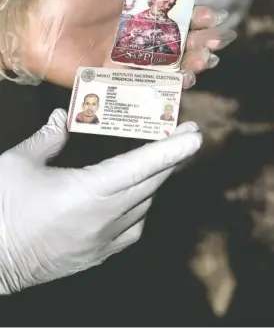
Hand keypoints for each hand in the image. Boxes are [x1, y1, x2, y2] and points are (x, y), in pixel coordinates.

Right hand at [0, 109, 201, 293]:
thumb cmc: (2, 208)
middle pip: (150, 183)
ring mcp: (104, 240)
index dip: (171, 150)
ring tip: (157, 163)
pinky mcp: (98, 255)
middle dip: (173, 158)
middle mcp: (103, 217)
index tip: (195, 136)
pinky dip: (141, 208)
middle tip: (187, 137)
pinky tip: (136, 199)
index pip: (140, 165)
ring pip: (144, 205)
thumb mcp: (18, 163)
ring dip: (155, 181)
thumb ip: (47, 137)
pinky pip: (133, 229)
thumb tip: (60, 118)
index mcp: (87, 190)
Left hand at [2, 0, 236, 87]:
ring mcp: (125, 57)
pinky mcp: (115, 75)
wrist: (33, 28)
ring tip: (204, 62)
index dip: (194, 15)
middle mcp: (134, 34)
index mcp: (133, 8)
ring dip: (188, 63)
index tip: (212, 16)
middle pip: (174, 40)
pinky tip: (183, 79)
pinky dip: (165, 82)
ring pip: (165, 63)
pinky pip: (145, 81)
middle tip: (216, 42)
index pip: (171, 13)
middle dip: (198, 42)